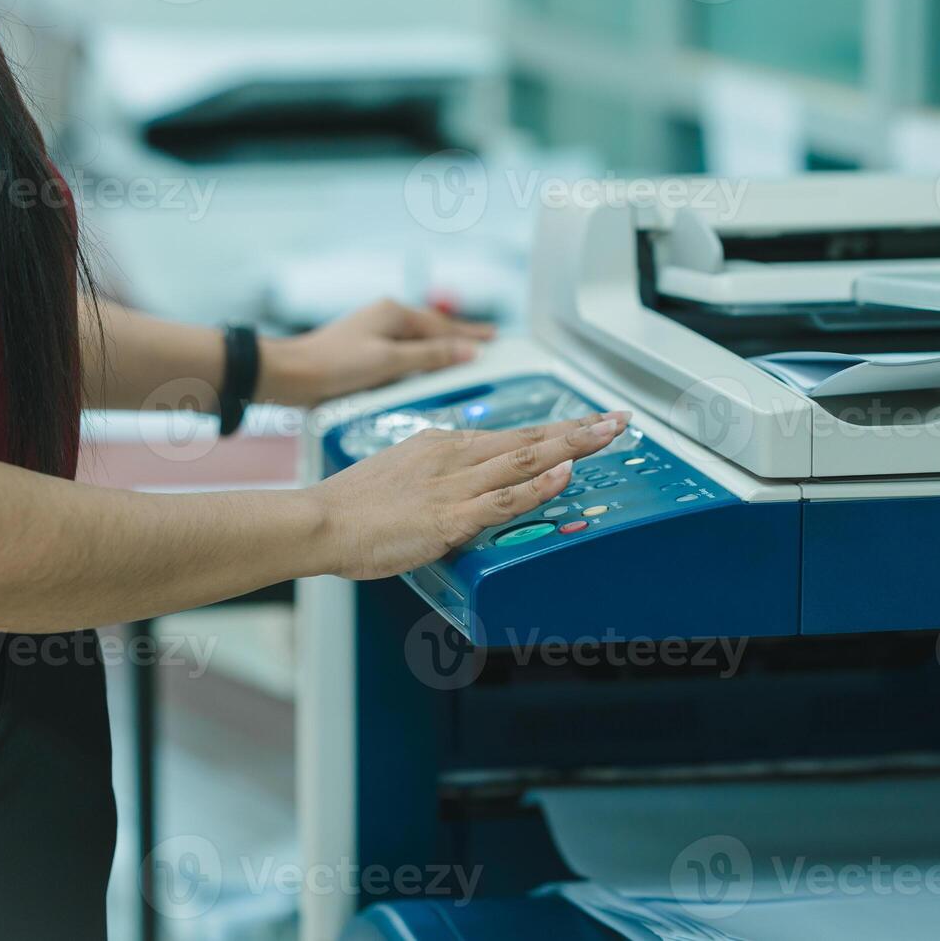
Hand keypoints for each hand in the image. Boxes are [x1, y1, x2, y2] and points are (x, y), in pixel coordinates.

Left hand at [259, 299, 495, 406]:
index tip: (494, 339)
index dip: (470, 335)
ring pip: (418, 338)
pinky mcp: (364, 348)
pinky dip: (422, 354)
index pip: (443, 327)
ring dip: (441, 344)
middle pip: (433, 328)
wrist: (289, 374)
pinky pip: (404, 348)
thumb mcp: (389, 361)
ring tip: (462, 350)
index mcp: (394, 314)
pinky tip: (424, 363)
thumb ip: (429, 357)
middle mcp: (386, 317)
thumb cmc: (335, 366)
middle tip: (487, 338)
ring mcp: (374, 331)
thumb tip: (467, 351)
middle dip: (460, 335)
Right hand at [309, 412, 629, 580]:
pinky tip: (565, 475)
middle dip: (580, 430)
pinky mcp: (449, 516)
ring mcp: (454, 485)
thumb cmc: (352, 507)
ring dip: (572, 446)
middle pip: (530, 439)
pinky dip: (537, 486)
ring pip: (525, 459)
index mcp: (444, 445)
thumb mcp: (401, 475)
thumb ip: (437, 478)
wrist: (319, 520)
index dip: (557, 431)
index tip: (589, 424)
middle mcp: (455, 456)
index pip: (513, 435)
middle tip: (620, 420)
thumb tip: (463, 487)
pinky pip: (502, 499)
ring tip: (608, 435)